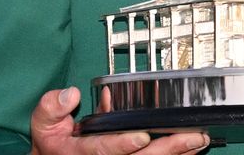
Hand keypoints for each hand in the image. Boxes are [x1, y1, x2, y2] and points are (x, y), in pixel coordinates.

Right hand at [30, 86, 209, 154]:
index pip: (102, 149)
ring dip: (177, 154)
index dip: (122, 144)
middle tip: (191, 137)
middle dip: (167, 149)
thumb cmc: (54, 143)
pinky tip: (192, 149)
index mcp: (79, 153)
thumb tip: (71, 94)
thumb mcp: (44, 124)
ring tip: (199, 140)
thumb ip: (52, 108)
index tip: (141, 136)